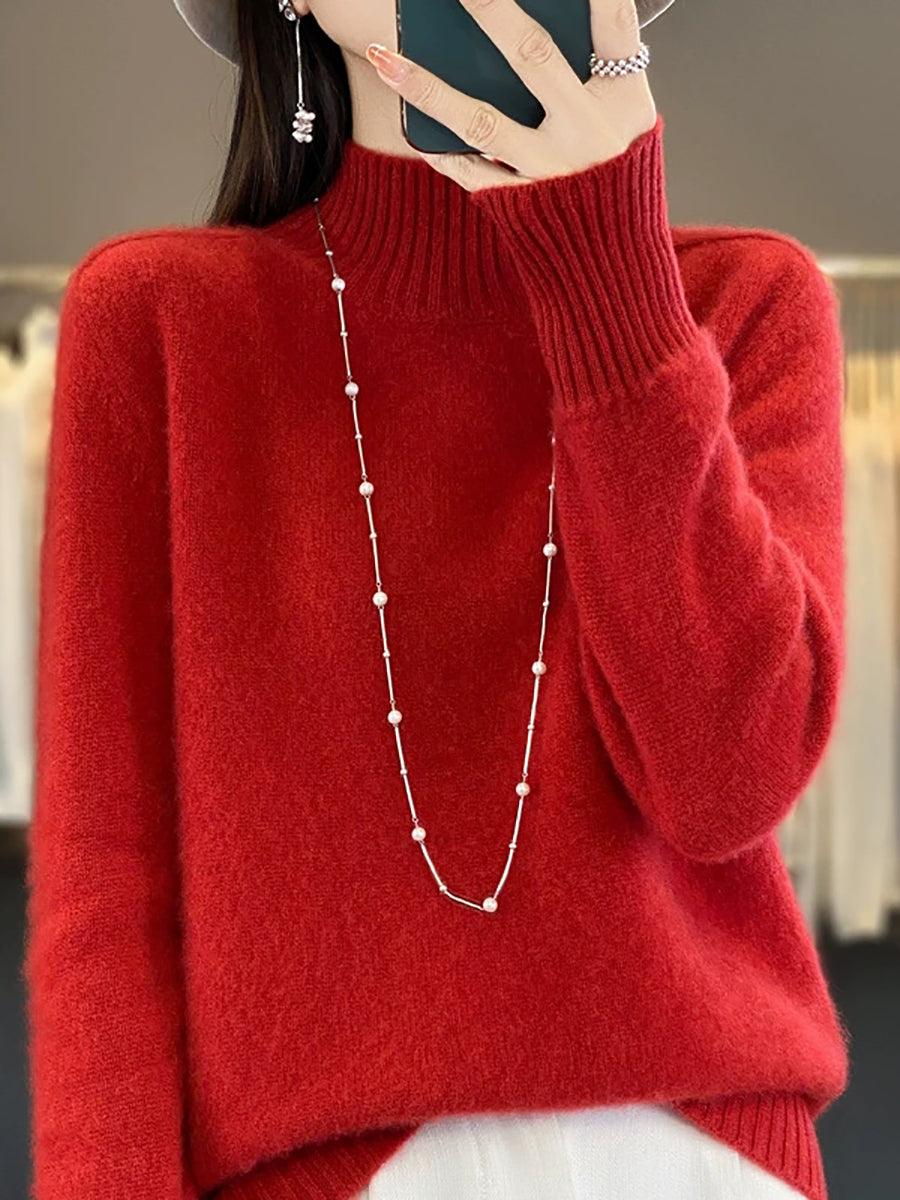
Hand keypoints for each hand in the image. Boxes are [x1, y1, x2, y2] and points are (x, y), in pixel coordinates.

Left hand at [364, 0, 657, 191]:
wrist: (612, 263)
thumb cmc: (615, 177)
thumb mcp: (628, 121)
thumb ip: (594, 74)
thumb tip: (543, 21)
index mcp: (625, 101)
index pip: (612, 25)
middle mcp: (588, 133)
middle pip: (533, 57)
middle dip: (490, 10)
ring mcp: (551, 172)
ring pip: (481, 121)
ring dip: (427, 88)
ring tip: (385, 58)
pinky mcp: (522, 205)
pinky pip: (472, 173)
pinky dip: (440, 150)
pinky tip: (410, 129)